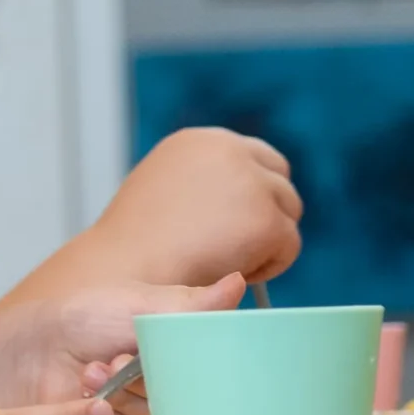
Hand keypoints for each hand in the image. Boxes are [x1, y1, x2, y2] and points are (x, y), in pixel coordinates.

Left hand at [14, 275, 242, 414]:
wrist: (26, 354)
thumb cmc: (81, 321)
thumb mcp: (137, 305)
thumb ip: (190, 306)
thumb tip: (239, 283)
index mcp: (177, 353)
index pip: (210, 367)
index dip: (190, 359)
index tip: (157, 344)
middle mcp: (167, 387)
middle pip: (190, 399)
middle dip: (151, 379)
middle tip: (118, 358)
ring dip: (126, 395)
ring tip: (92, 371)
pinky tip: (91, 397)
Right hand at [98, 127, 301, 288]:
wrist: (125, 273)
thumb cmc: (135, 247)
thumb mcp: (164, 191)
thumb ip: (202, 184)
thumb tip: (235, 198)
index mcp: (201, 141)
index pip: (258, 158)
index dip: (255, 197)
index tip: (242, 226)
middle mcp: (230, 150)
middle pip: (281, 185)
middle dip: (267, 218)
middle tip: (238, 250)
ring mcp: (252, 183)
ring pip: (287, 216)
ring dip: (264, 243)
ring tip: (221, 263)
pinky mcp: (267, 220)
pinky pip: (288, 247)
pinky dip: (267, 267)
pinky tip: (227, 273)